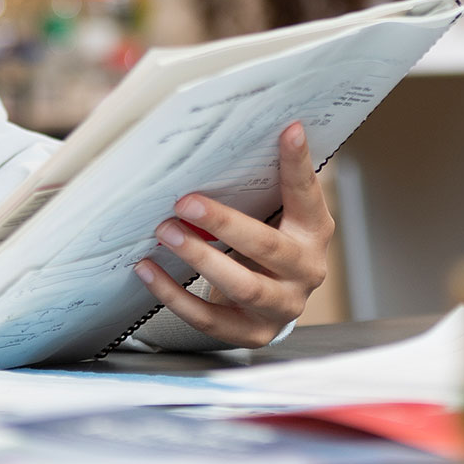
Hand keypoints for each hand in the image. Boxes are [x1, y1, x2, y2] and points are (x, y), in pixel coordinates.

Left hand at [133, 121, 333, 348]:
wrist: (274, 301)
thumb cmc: (270, 243)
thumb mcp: (276, 213)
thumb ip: (264, 185)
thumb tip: (231, 139)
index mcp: (314, 231)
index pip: (306, 195)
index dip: (297, 164)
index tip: (288, 130)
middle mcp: (306, 270)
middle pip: (267, 246)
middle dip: (223, 223)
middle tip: (185, 202)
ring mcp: (282, 306)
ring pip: (242, 286)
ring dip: (199, 258)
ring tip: (166, 232)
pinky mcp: (252, 333)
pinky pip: (210, 318)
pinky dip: (175, 295)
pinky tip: (149, 270)